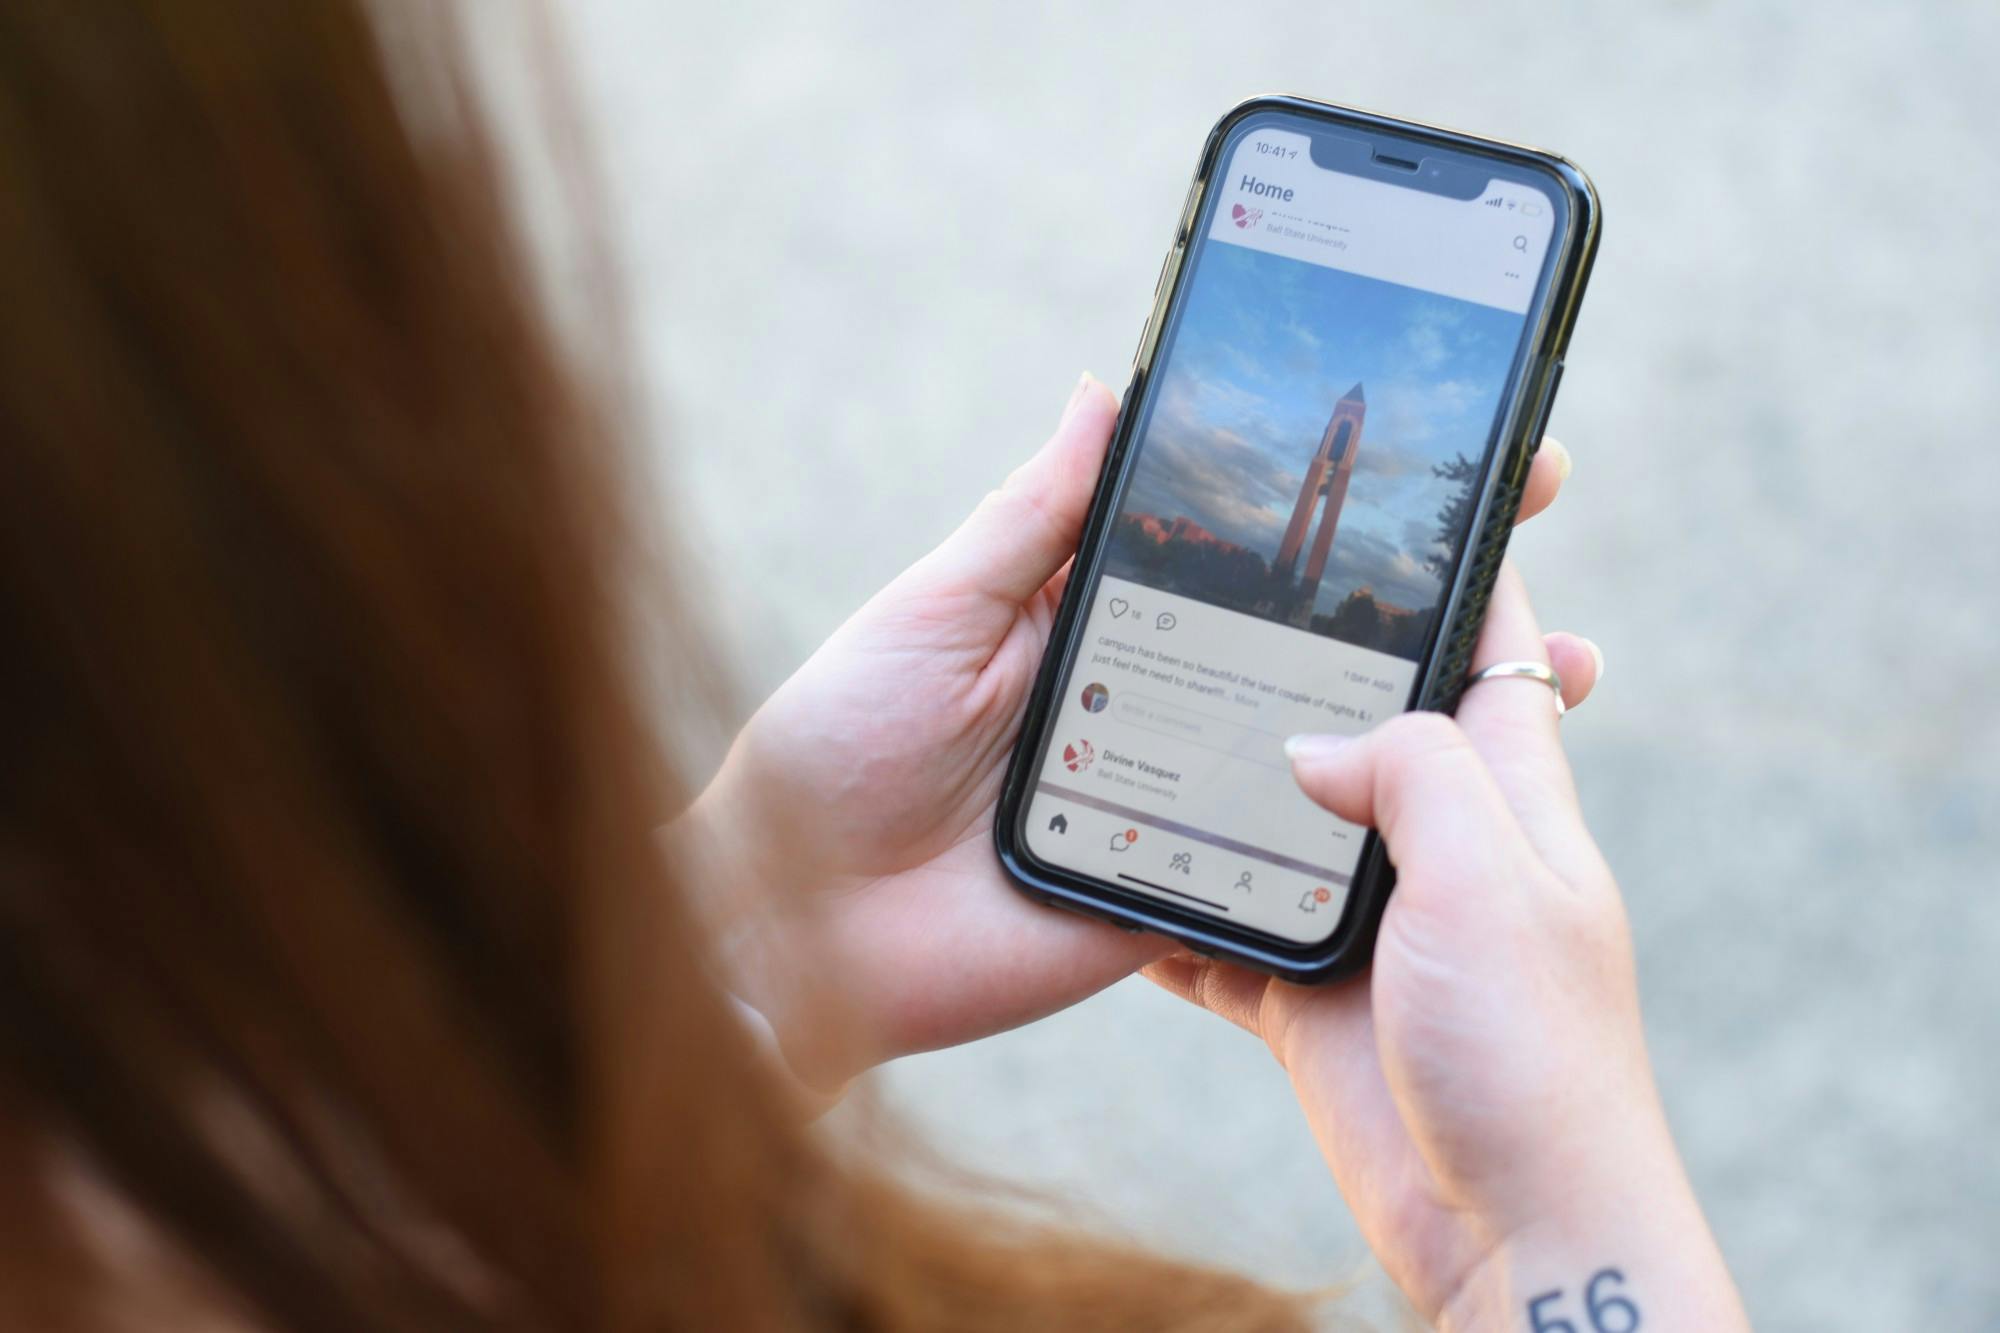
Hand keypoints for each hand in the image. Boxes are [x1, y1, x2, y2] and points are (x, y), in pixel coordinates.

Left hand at [678, 375, 1580, 1093]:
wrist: (788, 924)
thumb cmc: (834, 748)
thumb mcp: (931, 611)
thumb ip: (1028, 521)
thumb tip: (1105, 388)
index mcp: (1096, 617)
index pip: (1235, 545)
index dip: (1330, 502)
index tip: (1441, 441)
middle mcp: (1152, 699)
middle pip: (1303, 638)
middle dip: (1417, 588)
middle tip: (1530, 519)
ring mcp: (1173, 795)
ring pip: (1315, 747)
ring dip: (1425, 710)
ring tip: (1546, 661)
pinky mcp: (1174, 886)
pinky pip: (1275, 858)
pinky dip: (1357, 831)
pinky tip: (1458, 792)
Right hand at [1143, 564, 1748, 1328]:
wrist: (1510, 1225)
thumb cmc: (1535, 1055)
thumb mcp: (1492, 881)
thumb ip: (1414, 775)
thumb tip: (1311, 743)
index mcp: (1507, 797)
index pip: (1487, 651)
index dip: (1453, 574)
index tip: (1392, 503)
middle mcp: (1437, 848)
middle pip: (1362, 726)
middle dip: (1296, 671)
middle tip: (1213, 603)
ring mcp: (1371, 923)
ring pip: (1278, 824)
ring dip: (1218, 789)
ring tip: (1135, 722)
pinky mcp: (1311, 996)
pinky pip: (1225, 932)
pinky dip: (1172, 910)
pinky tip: (1110, 879)